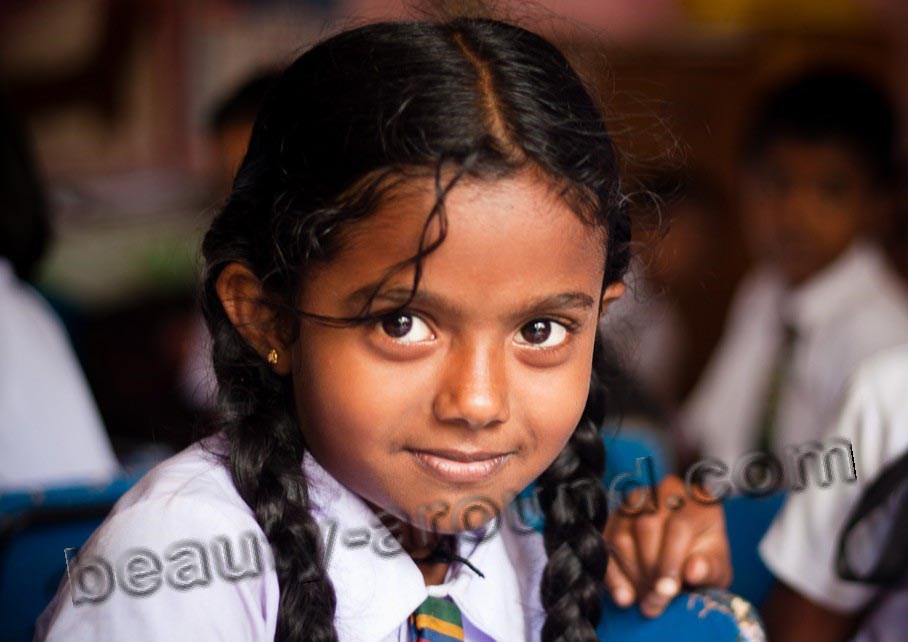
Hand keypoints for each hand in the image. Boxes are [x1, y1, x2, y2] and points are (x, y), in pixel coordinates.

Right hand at [602, 474, 731, 617]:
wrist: (689, 537)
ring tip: (643, 599)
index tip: (668, 591)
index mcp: (692, 502)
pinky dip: (610, 572)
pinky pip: (604, 543)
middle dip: (649, 570)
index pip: (678, 526)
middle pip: (646, 528)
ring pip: (622, 534)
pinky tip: (622, 594)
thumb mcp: (717, 563)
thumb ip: (710, 568)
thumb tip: (693, 571)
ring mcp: (631, 504)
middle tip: (654, 603)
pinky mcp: (613, 518)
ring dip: (630, 573)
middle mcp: (659, 495)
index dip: (671, 560)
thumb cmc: (703, 553)